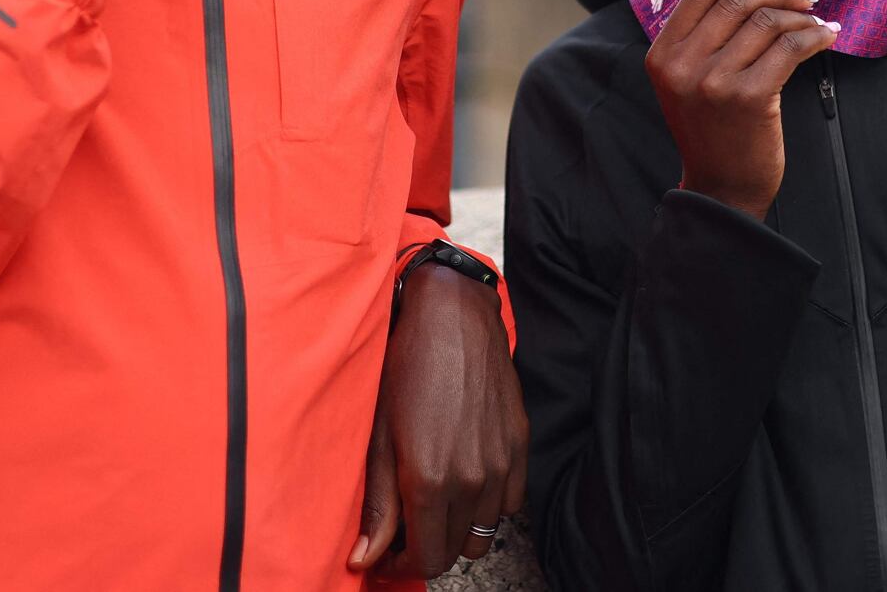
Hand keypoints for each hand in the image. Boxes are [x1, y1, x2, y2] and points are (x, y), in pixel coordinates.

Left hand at [349, 263, 527, 578]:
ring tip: (434, 507)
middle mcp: (472, 480)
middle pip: (455, 552)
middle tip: (403, 531)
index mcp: (430, 481)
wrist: (454, 318)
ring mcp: (502, 464)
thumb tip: (365, 560)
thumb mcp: (381, 437)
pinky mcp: (520, 446)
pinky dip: (487, 506)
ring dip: (457, 531)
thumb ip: (378, 506)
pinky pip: (510, 503)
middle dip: (426, 550)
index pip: (426, 560)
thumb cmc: (408, 369)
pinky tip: (464, 483)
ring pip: (484, 532)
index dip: (402, 566)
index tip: (386, 557)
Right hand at [644, 0, 836, 219]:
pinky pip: (790, 48)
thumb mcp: (687, 81)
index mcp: (662, 54)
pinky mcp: (749, 97)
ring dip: (801, 16)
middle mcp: (683, 65)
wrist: (722, 187)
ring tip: (816, 21)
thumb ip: (702, 38)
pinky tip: (825, 37)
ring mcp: (715, 81)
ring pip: (767, 22)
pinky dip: (814, 37)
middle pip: (738, 2)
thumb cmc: (712, 130)